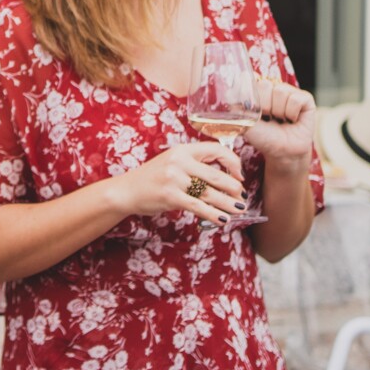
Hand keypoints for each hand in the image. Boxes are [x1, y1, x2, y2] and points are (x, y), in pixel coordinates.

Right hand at [107, 141, 246, 221]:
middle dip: (234, 188)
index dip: (232, 162)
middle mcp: (179, 161)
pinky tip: (222, 220)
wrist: (127, 190)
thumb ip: (195, 165)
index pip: (216, 150)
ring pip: (209, 193)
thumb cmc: (153, 178)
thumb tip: (225, 178)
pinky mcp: (170, 196)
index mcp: (183, 149)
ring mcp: (174, 179)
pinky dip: (213, 214)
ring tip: (239, 210)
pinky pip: (198, 206)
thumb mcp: (173, 163)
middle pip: (216, 175)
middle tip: (243, 197)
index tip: (239, 175)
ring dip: (228, 203)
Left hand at [242, 78, 317, 165]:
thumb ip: (237, 107)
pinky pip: (295, 99)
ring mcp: (290, 92)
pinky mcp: (306, 99)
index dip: (253, 99)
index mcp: (259, 90)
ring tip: (281, 120)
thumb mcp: (245, 122)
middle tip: (270, 118)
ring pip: (281, 91)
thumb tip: (228, 93)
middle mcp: (274, 88)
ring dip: (279, 111)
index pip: (251, 81)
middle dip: (265, 107)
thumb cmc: (264, 137)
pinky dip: (292, 113)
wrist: (281, 152)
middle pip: (265, 85)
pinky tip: (293, 120)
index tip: (255, 114)